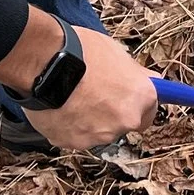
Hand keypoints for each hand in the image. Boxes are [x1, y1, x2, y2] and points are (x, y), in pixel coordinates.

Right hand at [0, 16, 158, 149]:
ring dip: (90, 120)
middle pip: (124, 123)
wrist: (43, 62)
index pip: (150, 111)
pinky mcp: (72, 143)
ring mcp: (98, 136)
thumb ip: (134, 74)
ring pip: (98, 131)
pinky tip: (60, 105)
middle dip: (113, 112)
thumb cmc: (80, 51)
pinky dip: (70, 125)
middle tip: (95, 92)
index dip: (137, 103)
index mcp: (140, 97)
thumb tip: (150, 80)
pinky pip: (75, 136)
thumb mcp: (116, 53)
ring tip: (72, 96)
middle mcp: (125, 121)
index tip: (129, 97)